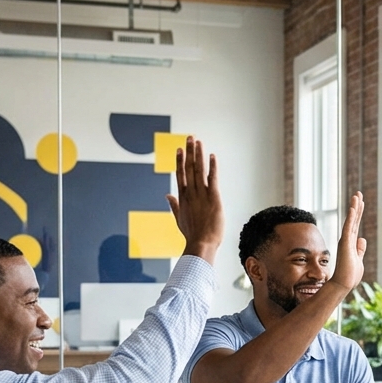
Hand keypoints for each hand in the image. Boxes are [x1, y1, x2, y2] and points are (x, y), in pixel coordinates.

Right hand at [165, 136, 224, 264]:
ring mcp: (201, 195)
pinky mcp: (213, 198)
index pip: (180, 175)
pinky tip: (212, 156)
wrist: (201, 244)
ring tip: (198, 141)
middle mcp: (191, 193)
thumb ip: (174, 206)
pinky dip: (212, 166)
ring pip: (199, 170)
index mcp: (183, 198)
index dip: (180, 161)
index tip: (179, 149)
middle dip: (189, 152)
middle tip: (190, 138)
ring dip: (198, 155)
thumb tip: (167, 196)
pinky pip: (212, 178)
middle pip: (188, 168)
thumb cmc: (192, 235)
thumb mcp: (180, 219)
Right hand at [327, 192, 366, 291]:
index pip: (355, 224)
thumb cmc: (350, 275)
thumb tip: (362, 239)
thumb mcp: (359, 260)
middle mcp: (347, 239)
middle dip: (356, 206)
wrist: (344, 284)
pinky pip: (349, 227)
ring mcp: (346, 240)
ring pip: (351, 220)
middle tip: (358, 193)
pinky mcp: (345, 243)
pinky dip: (351, 217)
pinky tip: (354, 207)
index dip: (358, 213)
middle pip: (353, 219)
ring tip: (357, 195)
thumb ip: (360, 249)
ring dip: (354, 207)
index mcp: (351, 242)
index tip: (360, 201)